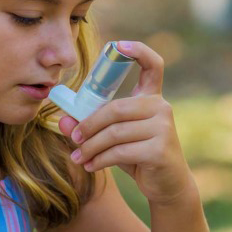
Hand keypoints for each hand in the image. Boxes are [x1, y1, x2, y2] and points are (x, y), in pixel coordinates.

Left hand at [58, 40, 194, 205]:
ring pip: (115, 133)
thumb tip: (63, 120)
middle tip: (74, 138)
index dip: (138, 51)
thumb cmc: (139, 157)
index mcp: (151, 98)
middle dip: (89, 125)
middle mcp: (161, 108)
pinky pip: (120, 151)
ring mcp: (164, 128)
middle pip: (116, 108)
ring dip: (91, 147)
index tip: (119, 45)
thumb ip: (91, 127)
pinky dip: (101, 160)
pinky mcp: (160, 149)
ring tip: (79, 157)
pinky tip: (91, 166)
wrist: (168, 185)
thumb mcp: (114, 139)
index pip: (153, 66)